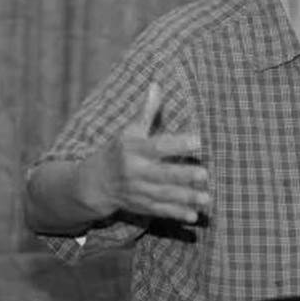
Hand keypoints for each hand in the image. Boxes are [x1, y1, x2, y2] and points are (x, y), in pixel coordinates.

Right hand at [82, 83, 208, 222]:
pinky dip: (176, 215)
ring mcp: (138, 191)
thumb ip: (146, 111)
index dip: (178, 143)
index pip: (158, 146)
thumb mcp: (129, 131)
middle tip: (205, 174)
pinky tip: (194, 217)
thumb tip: (156, 83)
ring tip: (206, 199)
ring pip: (164, 196)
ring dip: (186, 198)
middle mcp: (135, 172)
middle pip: (162, 174)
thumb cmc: (117, 151)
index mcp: (134, 150)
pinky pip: (160, 211)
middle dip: (183, 176)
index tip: (199, 141)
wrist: (92, 184)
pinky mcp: (141, 206)